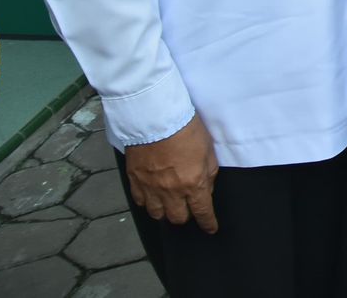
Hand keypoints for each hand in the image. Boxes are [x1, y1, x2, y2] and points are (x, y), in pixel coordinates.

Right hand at [124, 114, 219, 232]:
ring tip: (170, 203)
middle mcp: (171, 191)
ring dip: (166, 211)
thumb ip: (209, 173)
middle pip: (178, 217)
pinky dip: (148, 202)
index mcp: (193, 183)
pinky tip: (153, 196)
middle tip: (189, 208)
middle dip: (186, 215)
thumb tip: (206, 190)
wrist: (156, 117)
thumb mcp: (208, 150)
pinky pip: (141, 202)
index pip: (202, 211)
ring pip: (157, 214)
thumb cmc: (186, 129)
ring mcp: (150, 188)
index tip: (210, 228)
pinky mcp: (135, 180)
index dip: (208, 223)